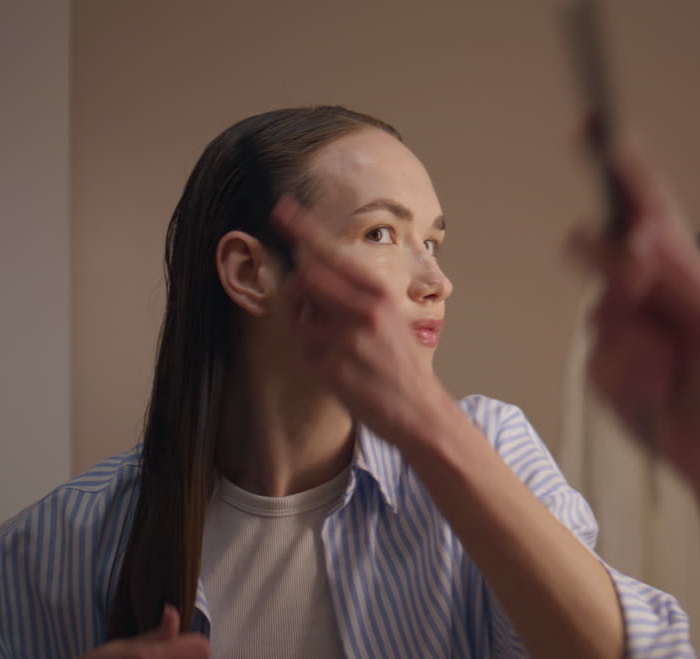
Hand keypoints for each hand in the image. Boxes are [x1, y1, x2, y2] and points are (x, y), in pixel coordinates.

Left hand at [272, 196, 448, 448]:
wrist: (419, 409)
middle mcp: (362, 312)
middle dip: (296, 290)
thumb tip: (313, 272)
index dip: (303, 229)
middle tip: (304, 305)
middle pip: (305, 279)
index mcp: (378, 293)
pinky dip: (313, 357)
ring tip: (330, 344)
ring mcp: (346, 341)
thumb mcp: (390, 316)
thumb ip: (356, 296)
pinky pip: (304, 351)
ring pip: (299, 319)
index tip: (281, 209)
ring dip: (305, 328)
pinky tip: (337, 368)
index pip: (332, 253)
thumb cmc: (401, 362)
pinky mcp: (332, 369)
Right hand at [570, 145, 699, 496]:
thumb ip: (678, 277)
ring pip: (598, 315)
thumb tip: (642, 234)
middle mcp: (647, 293)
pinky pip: (595, 362)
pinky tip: (657, 395)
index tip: (592, 130)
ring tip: (673, 373)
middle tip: (638, 283)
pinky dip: (627, 380)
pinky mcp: (606, 372)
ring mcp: (623, 332)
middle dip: (609, 265)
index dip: (618, 168)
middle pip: (599, 250)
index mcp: (683, 269)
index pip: (645, 207)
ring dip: (636, 348)